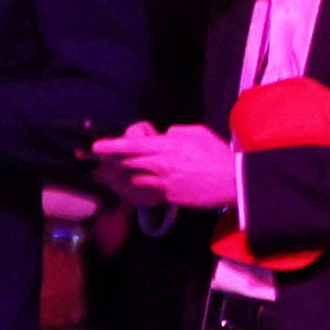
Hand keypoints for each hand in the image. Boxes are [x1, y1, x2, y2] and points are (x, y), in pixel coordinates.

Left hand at [104, 121, 241, 213]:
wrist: (233, 182)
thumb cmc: (217, 154)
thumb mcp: (197, 133)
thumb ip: (176, 133)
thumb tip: (164, 136)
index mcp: (167, 146)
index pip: (133, 145)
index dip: (112, 145)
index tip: (96, 146)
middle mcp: (162, 165)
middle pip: (130, 163)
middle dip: (113, 162)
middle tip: (101, 161)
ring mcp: (165, 183)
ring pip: (138, 178)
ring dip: (131, 175)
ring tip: (126, 172)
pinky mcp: (170, 197)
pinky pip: (154, 189)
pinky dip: (151, 185)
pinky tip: (159, 183)